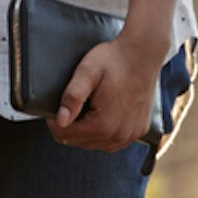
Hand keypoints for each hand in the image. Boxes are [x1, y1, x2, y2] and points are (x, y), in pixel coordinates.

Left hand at [51, 32, 168, 151]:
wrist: (143, 54)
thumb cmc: (114, 60)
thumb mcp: (87, 72)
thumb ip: (72, 97)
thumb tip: (60, 121)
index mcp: (104, 124)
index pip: (65, 136)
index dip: (55, 122)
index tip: (55, 107)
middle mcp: (119, 135)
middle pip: (79, 142)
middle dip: (71, 126)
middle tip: (72, 104)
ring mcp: (131, 135)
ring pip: (95, 144)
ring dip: (87, 131)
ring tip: (87, 108)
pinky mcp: (139, 131)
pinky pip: (112, 142)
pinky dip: (104, 133)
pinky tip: (102, 115)